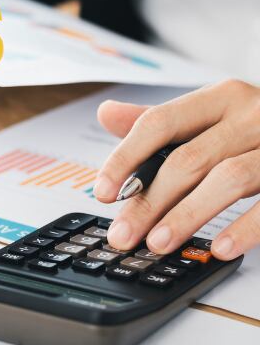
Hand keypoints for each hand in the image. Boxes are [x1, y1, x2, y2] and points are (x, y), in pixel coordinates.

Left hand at [94, 79, 259, 259]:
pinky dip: (247, 226)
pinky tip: (222, 247)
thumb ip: (160, 122)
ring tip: (159, 243)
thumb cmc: (258, 128)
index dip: (125, 158)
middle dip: (149, 201)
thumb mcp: (212, 116)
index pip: (159, 123)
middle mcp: (251, 114)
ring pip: (228, 178)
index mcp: (220, 98)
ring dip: (188, 215)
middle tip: (123, 235)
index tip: (101, 192)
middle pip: (188, 158)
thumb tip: (107, 113)